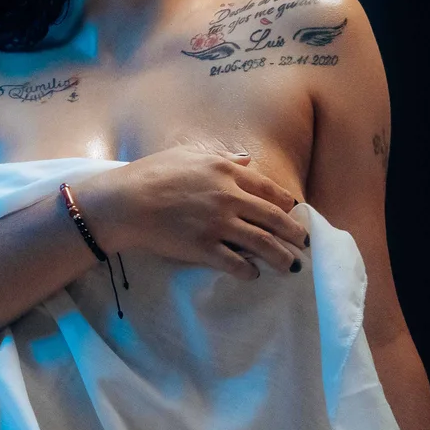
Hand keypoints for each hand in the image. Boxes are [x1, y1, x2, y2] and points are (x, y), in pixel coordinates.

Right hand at [73, 146, 305, 277]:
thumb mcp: (188, 155)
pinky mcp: (204, 248)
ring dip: (281, 257)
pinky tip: (253, 275)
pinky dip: (249, 271)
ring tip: (292, 266)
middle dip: (294, 232)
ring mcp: (218, 224)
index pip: (268, 189)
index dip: (286, 203)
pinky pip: (235, 263)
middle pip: (273, 218)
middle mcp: (229, 197)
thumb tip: (246, 160)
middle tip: (304, 242)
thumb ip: (222, 158)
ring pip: (262, 243)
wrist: (125, 202)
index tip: (294, 212)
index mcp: (226, 172)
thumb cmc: (151, 173)